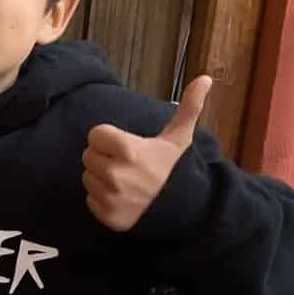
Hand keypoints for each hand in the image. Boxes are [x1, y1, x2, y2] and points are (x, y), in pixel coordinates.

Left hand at [82, 75, 211, 231]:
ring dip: (101, 177)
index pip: (95, 135)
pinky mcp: (107, 216)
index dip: (108, 138)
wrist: (181, 209)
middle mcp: (116, 175)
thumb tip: (205, 78)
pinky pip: (90, 200)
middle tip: (125, 164)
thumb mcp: (179, 138)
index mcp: (129, 151)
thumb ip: (188, 107)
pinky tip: (121, 197)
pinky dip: (102, 198)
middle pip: (88, 156)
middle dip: (104, 157)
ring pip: (88, 178)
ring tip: (124, 180)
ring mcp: (110, 198)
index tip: (124, 146)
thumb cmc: (174, 168)